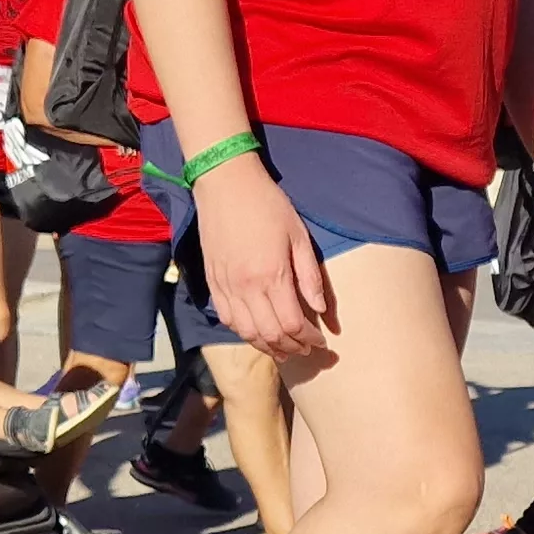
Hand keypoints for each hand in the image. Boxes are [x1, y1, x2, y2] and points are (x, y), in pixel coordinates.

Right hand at [194, 153, 332, 356]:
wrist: (225, 183)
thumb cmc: (267, 204)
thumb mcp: (298, 236)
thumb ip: (310, 276)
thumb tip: (321, 310)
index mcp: (271, 275)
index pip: (292, 324)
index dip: (308, 338)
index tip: (320, 340)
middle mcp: (245, 287)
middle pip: (269, 335)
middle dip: (291, 348)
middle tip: (306, 351)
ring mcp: (225, 286)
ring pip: (246, 332)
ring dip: (266, 346)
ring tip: (283, 349)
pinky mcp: (212, 281)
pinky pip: (226, 318)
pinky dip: (243, 332)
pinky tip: (255, 332)